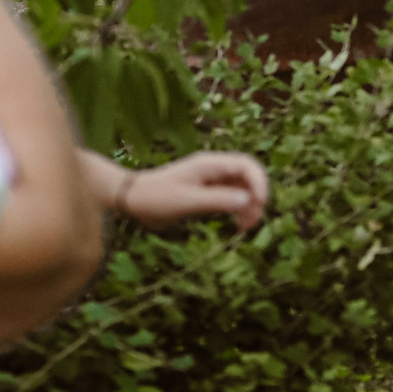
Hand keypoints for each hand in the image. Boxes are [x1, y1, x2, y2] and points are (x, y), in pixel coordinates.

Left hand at [118, 152, 269, 230]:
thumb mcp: (187, 201)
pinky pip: (231, 197)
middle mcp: (213, 168)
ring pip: (242, 187)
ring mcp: (210, 179)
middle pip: (248, 175)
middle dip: (256, 195)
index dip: (259, 183)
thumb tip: (247, 201)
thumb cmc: (156, 198)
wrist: (132, 200)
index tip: (260, 204)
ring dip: (249, 205)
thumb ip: (217, 200)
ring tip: (245, 227)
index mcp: (209, 164)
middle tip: (253, 219)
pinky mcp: (206, 191)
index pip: (246, 165)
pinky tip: (237, 224)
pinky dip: (238, 209)